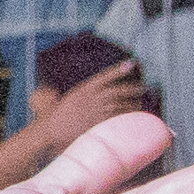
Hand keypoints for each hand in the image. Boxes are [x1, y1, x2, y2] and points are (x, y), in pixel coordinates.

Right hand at [12, 61, 151, 156]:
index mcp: (83, 89)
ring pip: (120, 105)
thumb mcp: (66, 98)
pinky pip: (118, 119)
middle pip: (117, 91)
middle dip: (131, 89)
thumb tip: (84, 88)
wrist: (52, 130)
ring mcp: (96, 111)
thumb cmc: (56, 116)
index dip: (118, 69)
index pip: (104, 76)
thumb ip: (80, 93)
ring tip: (140, 103)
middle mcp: (91, 98)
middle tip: (141, 88)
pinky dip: (127, 117)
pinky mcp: (99, 124)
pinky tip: (134, 118)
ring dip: (132, 104)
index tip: (131, 63)